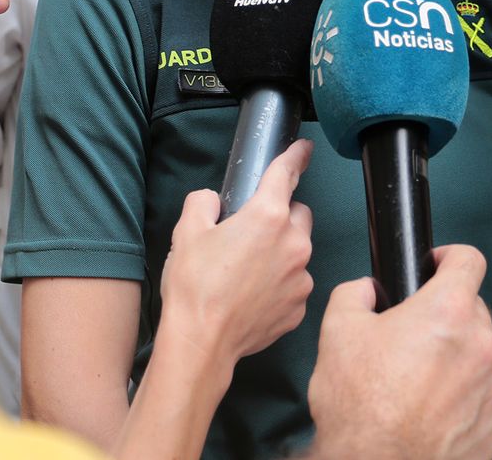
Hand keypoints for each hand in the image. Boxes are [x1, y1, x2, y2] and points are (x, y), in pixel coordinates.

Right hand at [157, 140, 314, 366]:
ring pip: (298, 252)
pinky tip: (253, 294)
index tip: (305, 149)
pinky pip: (295, 285)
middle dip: (282, 215)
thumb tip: (211, 202)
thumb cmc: (194, 286)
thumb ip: (202, 203)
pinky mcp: (299, 308)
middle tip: (252, 231)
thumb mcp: (187, 231)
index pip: (287, 173)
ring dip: (281, 252)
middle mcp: (294, 243)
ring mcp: (300, 278)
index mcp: (267, 215)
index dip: (296, 156)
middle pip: (299, 214)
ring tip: (247, 270)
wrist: (201, 342)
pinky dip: (280, 284)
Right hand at [308, 245, 491, 459]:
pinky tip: (428, 410)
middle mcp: (480, 346)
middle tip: (412, 333)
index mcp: (448, 312)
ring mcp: (490, 390)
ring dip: (454, 358)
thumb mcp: (338, 330)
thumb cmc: (360, 408)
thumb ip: (356, 293)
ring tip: (416, 380)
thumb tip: (367, 290)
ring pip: (477, 356)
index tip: (435, 266)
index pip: (469, 259)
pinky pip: (479, 398)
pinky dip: (460, 398)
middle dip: (446, 314)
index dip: (449, 256)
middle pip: (473, 309)